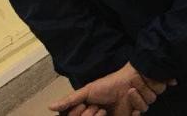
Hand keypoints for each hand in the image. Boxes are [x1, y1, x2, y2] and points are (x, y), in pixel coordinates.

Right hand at [50, 63, 171, 115]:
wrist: (134, 74)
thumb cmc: (110, 82)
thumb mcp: (88, 90)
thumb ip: (71, 99)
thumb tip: (49, 106)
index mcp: (94, 115)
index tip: (84, 108)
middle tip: (99, 108)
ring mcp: (122, 115)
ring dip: (121, 106)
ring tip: (125, 93)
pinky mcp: (136, 113)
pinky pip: (137, 114)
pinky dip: (136, 105)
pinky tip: (133, 99)